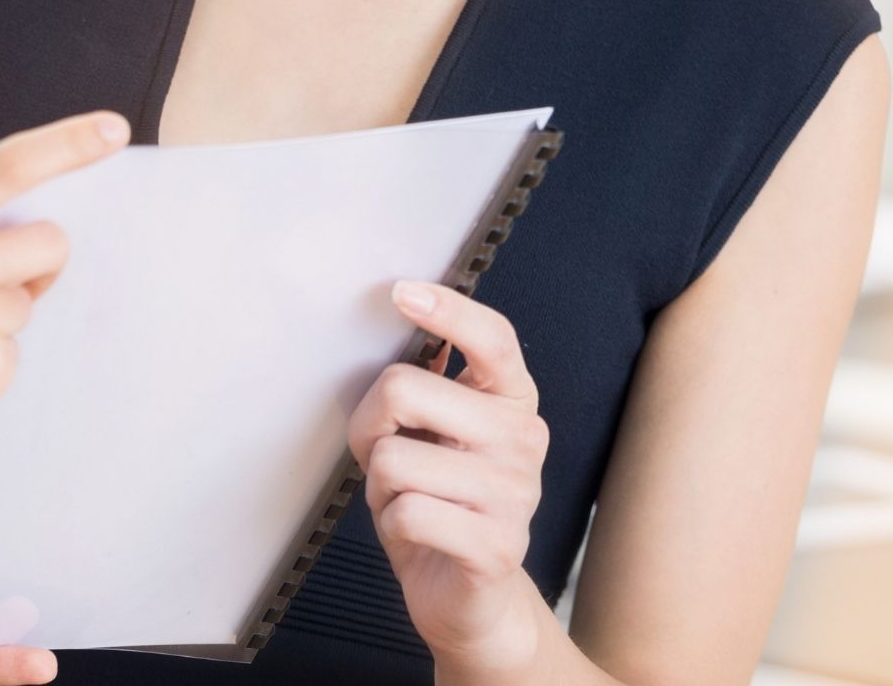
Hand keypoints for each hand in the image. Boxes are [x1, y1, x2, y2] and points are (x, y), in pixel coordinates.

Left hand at [346, 281, 552, 673]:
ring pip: (392, 458)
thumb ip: (424, 387)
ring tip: (407, 500)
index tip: (402, 293)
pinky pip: (404, 512)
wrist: (470, 598)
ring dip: (379, 485)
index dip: (448, 311)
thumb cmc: (438, 503)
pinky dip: (390, 524)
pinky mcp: (495, 546)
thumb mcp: (432, 435)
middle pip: (404, 389)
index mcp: (511, 404)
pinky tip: (416, 533)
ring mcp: (516, 495)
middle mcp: (523, 442)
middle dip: (369, 425)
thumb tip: (397, 324)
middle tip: (384, 455)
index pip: (494, 340)